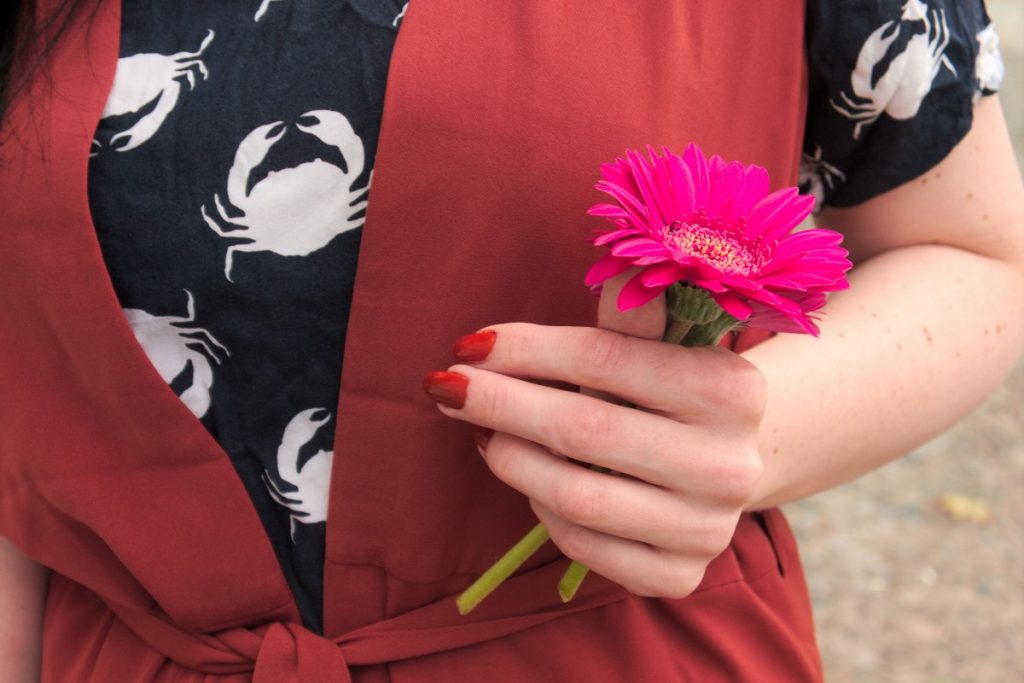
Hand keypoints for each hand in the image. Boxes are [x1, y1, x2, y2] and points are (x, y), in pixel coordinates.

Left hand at [424, 272, 766, 599]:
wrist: (719, 464)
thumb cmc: (667, 392)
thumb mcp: (657, 347)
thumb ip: (629, 318)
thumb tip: (617, 272)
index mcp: (732, 389)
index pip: (606, 359)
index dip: (526, 349)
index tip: (468, 345)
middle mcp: (729, 465)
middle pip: (584, 429)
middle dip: (501, 402)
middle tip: (445, 387)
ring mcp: (708, 529)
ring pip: (578, 496)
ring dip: (512, 459)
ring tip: (485, 434)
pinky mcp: (679, 576)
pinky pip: (584, 547)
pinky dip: (543, 511)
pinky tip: (531, 481)